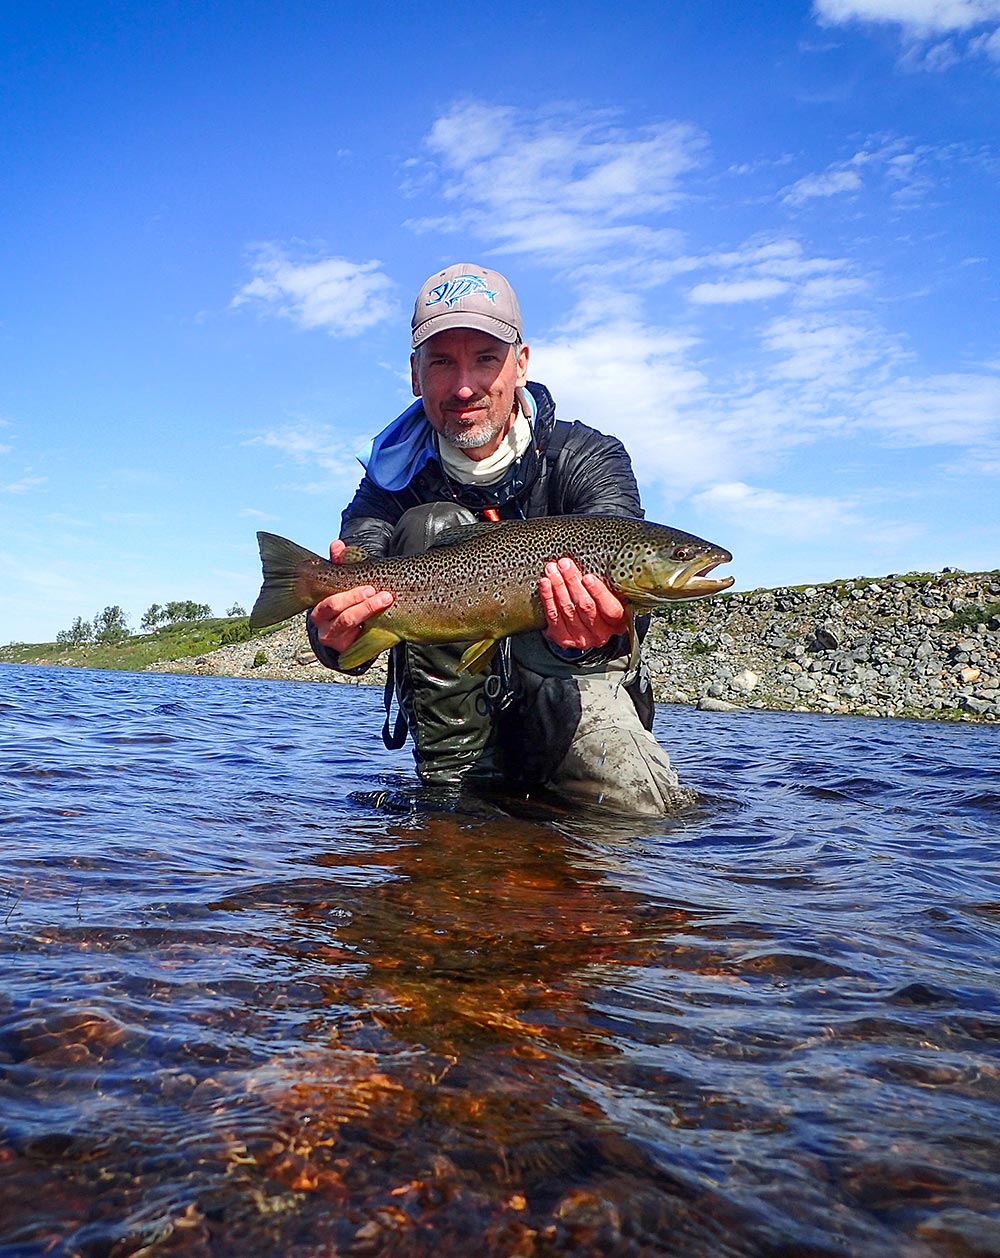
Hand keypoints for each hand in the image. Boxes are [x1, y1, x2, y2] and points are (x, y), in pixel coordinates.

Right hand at [310, 539, 393, 653]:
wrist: (344, 630)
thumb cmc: (345, 600)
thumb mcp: (344, 582)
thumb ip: (341, 564)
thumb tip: (337, 545)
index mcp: (320, 608)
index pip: (331, 603)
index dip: (351, 596)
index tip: (370, 588)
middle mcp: (324, 626)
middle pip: (343, 618)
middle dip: (364, 606)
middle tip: (384, 597)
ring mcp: (336, 640)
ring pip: (353, 630)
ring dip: (370, 616)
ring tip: (386, 603)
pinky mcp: (347, 650)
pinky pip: (361, 645)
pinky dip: (375, 634)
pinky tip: (390, 624)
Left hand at [539, 557, 628, 649]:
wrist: (586, 633)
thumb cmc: (600, 609)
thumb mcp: (610, 599)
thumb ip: (606, 587)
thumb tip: (589, 564)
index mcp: (616, 622)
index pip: (610, 609)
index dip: (598, 593)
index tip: (587, 577)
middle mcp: (600, 633)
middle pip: (585, 606)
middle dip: (572, 582)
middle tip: (564, 565)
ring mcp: (580, 638)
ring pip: (567, 609)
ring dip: (558, 586)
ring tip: (552, 570)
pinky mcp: (563, 638)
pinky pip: (553, 615)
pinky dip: (548, 597)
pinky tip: (545, 583)